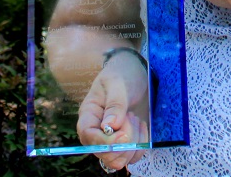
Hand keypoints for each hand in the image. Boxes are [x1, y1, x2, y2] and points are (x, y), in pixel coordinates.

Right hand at [77, 52, 148, 168]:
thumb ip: (115, 104)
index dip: (106, 142)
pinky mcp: (126, 143)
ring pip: (119, 159)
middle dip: (123, 141)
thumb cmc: (122, 74)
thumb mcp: (118, 83)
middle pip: (104, 154)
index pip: (89, 137)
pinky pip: (133, 156)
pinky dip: (141, 144)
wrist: (136, 72)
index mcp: (89, 116)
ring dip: (134, 142)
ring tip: (134, 117)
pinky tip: (142, 125)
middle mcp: (97, 132)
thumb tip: (109, 127)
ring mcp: (111, 140)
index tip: (124, 133)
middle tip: (131, 117)